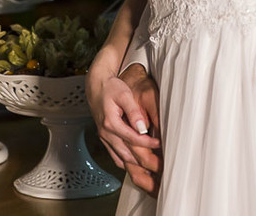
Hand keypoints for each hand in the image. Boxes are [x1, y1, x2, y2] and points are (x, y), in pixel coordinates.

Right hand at [87, 62, 161, 193]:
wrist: (96, 86)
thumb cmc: (110, 88)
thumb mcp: (124, 95)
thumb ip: (133, 112)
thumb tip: (142, 128)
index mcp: (110, 123)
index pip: (132, 139)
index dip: (147, 143)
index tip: (159, 144)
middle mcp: (106, 133)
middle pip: (126, 153)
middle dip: (143, 161)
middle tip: (158, 164)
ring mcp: (104, 138)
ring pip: (121, 158)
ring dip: (135, 166)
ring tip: (150, 169)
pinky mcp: (105, 139)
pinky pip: (115, 157)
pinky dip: (126, 163)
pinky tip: (135, 165)